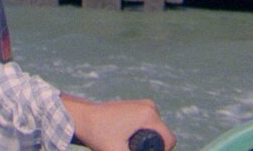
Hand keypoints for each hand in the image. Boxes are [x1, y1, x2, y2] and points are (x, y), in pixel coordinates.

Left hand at [60, 93, 175, 150]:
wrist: (83, 116)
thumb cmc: (98, 134)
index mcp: (149, 115)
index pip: (169, 140)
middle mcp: (150, 107)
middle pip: (163, 135)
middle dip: (153, 146)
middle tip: (129, 147)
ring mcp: (144, 105)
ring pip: (156, 130)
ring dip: (148, 140)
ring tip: (126, 143)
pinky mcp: (138, 106)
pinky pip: (150, 124)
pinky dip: (144, 133)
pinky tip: (128, 137)